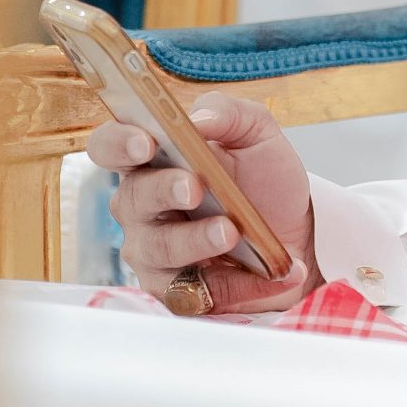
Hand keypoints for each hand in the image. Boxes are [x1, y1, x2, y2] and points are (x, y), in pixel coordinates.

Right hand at [89, 92, 317, 314]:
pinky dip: (239, 282)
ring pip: (159, 248)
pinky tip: (271, 273)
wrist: (296, 233)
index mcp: (151, 161)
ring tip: (233, 231)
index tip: (144, 142)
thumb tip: (200, 117)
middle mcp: (141, 207)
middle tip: (195, 187)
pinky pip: (196, 290)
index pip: (109, 147)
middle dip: (163, 191)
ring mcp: (153, 252)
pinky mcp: (176, 292)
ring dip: (197, 239)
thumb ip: (230, 114)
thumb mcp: (258, 136)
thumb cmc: (264, 182)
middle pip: (131, 199)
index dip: (118, 143)